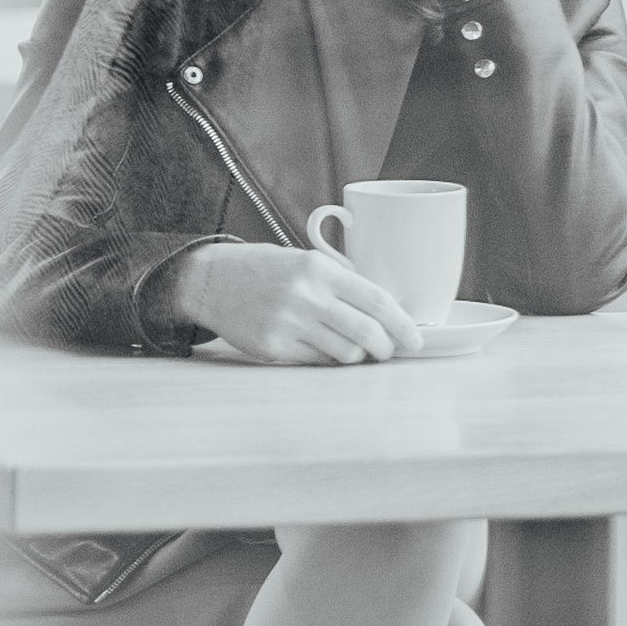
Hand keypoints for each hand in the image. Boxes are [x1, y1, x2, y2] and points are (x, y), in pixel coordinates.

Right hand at [170, 240, 424, 365]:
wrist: (211, 280)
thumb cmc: (264, 270)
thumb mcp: (305, 262)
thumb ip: (341, 283)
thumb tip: (385, 312)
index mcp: (319, 270)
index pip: (377, 301)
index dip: (403, 325)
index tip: (415, 339)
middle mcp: (306, 296)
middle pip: (367, 332)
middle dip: (386, 347)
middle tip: (389, 351)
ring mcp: (288, 324)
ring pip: (345, 353)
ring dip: (357, 356)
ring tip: (351, 349)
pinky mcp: (273, 347)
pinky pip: (317, 363)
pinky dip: (328, 360)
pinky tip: (323, 350)